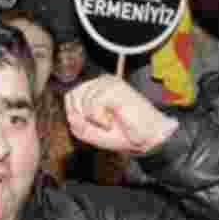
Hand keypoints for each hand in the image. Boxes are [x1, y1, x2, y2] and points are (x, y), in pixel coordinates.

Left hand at [64, 75, 178, 153]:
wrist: (147, 138)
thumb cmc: (123, 133)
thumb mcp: (92, 133)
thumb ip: (77, 125)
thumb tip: (71, 115)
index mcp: (96, 88)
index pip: (70, 95)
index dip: (74, 113)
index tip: (91, 124)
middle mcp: (102, 81)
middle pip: (73, 96)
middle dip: (83, 117)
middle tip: (100, 124)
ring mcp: (109, 83)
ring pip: (82, 100)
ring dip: (93, 119)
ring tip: (109, 122)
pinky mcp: (115, 88)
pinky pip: (92, 103)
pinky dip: (98, 118)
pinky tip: (110, 121)